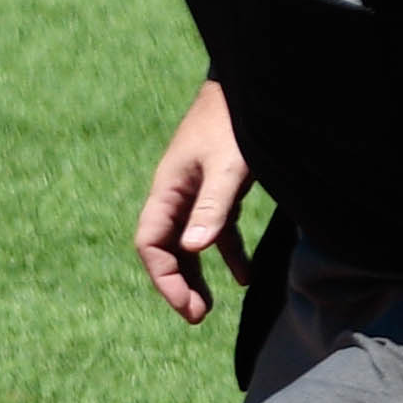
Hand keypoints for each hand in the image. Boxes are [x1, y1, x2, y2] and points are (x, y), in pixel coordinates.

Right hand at [134, 78, 252, 324]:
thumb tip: (192, 250)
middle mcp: (176, 194)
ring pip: (188, 243)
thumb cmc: (237, 123)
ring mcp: (196, 191)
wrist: (251, 86)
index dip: (164, 279)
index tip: (188, 307)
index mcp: (168, 189)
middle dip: (177, 284)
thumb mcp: (230, 166)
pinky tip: (243, 276)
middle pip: (166, 249)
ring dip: (196, 275)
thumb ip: (212, 206)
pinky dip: (225, 253)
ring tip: (208, 306)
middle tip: (196, 317)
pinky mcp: (218, 188)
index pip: (151, 244)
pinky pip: (214, 230)